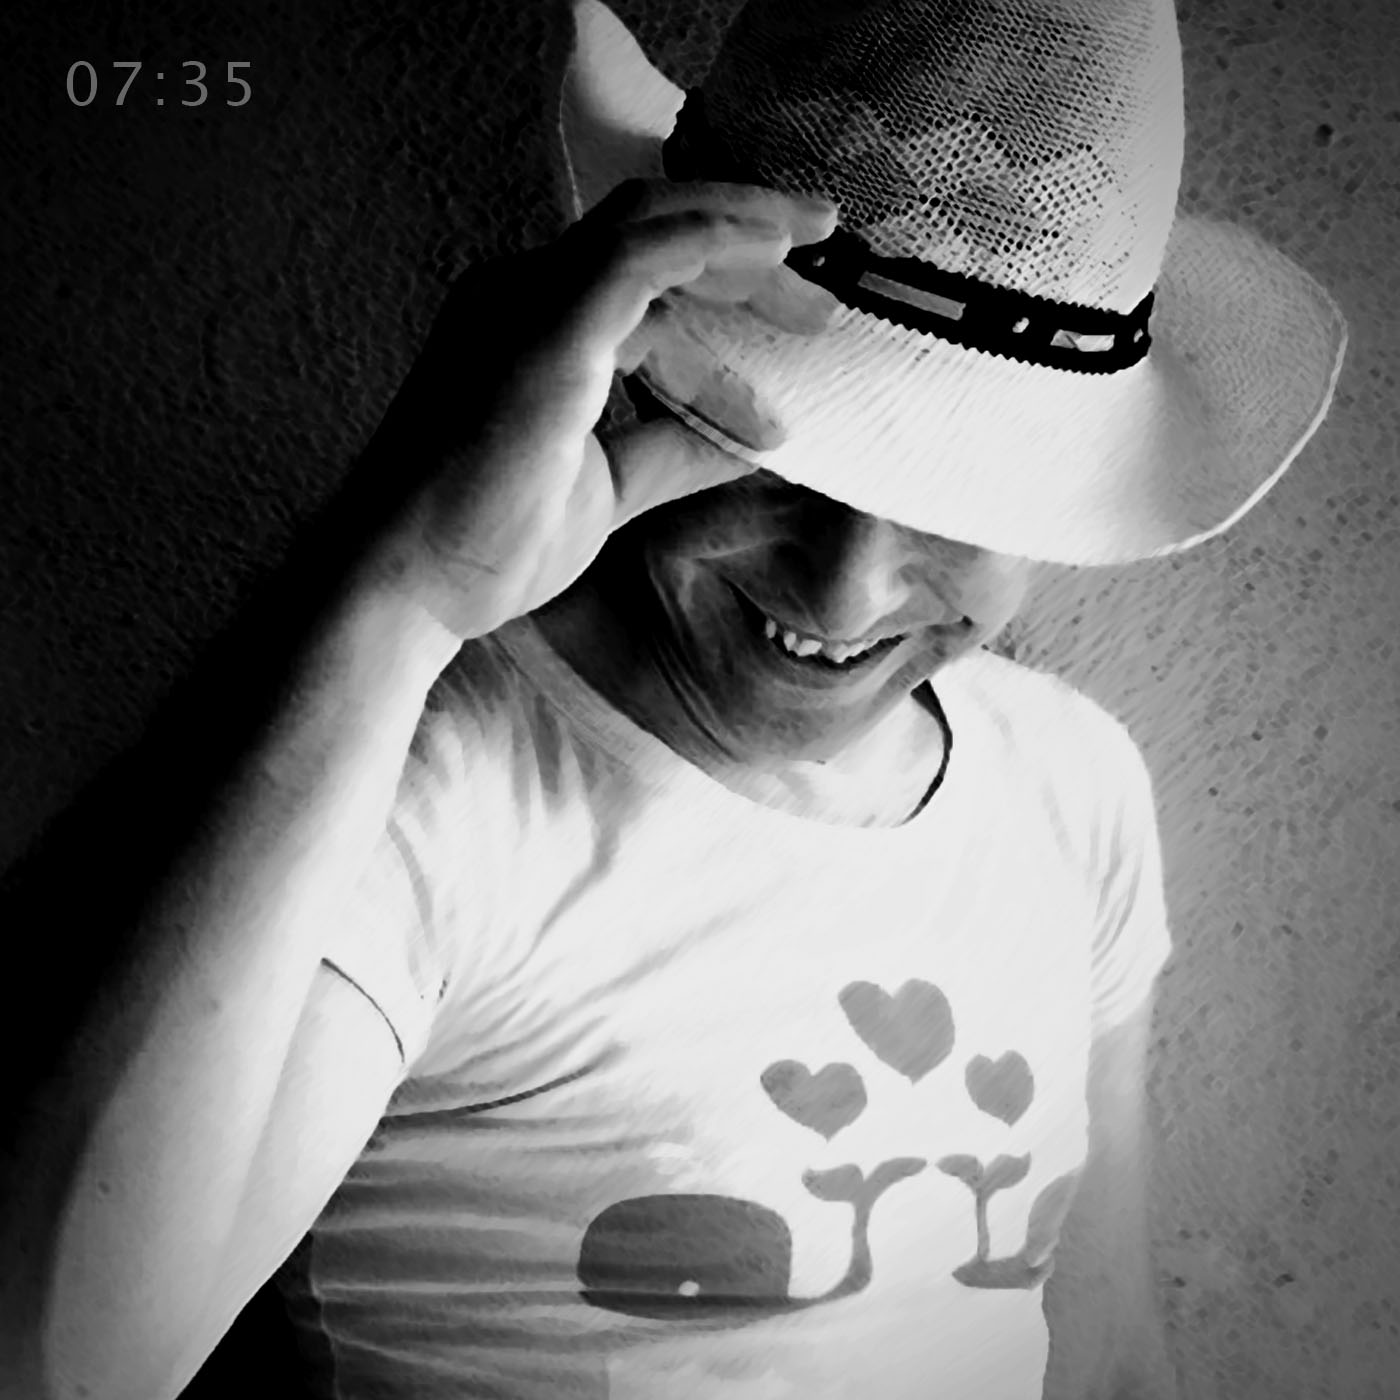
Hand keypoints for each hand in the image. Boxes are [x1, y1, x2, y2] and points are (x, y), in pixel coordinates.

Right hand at [369, 178, 838, 639]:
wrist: (411, 581)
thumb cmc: (490, 543)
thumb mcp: (611, 486)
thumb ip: (676, 450)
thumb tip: (754, 441)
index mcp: (535, 331)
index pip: (645, 293)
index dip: (726, 319)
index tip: (793, 358)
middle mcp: (527, 296)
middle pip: (657, 241)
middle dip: (748, 263)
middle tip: (824, 309)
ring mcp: (529, 302)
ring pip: (654, 225)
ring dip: (746, 239)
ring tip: (820, 280)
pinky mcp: (545, 326)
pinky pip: (642, 253)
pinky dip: (716, 240)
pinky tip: (777, 248)